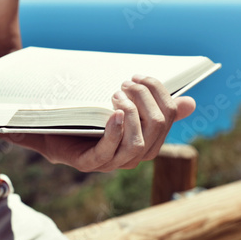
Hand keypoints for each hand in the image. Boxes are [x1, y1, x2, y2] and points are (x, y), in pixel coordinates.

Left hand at [16, 75, 194, 171]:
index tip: (139, 75)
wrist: (50, 130)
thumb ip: (150, 105)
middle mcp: (133, 154)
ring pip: (138, 144)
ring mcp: (112, 161)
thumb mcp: (120, 107)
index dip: (159, 92)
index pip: (167, 115)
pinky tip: (113, 114)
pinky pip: (108, 152)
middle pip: (157, 127)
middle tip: (124, 83)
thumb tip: (190, 103)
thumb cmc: (88, 118)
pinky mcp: (89, 164)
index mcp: (146, 139)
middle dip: (144, 98)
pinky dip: (115, 132)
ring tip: (116, 95)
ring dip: (131, 114)